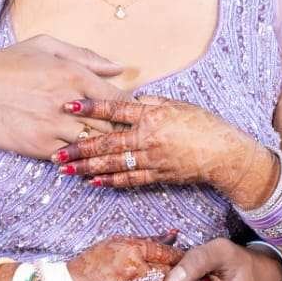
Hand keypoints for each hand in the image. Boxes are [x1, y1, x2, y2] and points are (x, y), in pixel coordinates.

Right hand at [0, 36, 123, 159]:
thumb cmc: (7, 62)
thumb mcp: (46, 46)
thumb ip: (86, 56)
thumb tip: (119, 67)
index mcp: (73, 73)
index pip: (118, 98)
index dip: (128, 108)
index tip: (129, 113)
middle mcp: (67, 101)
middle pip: (111, 125)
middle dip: (120, 130)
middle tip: (124, 135)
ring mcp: (53, 126)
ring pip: (93, 144)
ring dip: (100, 147)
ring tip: (105, 148)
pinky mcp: (38, 146)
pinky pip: (70, 157)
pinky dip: (78, 157)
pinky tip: (79, 154)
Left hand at [54, 96, 256, 194]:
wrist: (224, 153)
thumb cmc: (202, 123)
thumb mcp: (177, 103)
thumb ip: (150, 102)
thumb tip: (129, 99)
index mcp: (151, 115)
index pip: (114, 110)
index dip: (90, 107)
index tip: (68, 104)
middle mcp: (148, 137)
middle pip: (106, 142)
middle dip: (78, 147)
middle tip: (56, 151)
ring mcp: (151, 159)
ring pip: (113, 164)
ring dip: (87, 167)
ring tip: (66, 169)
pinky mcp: (157, 175)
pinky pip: (129, 179)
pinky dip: (110, 181)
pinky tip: (93, 181)